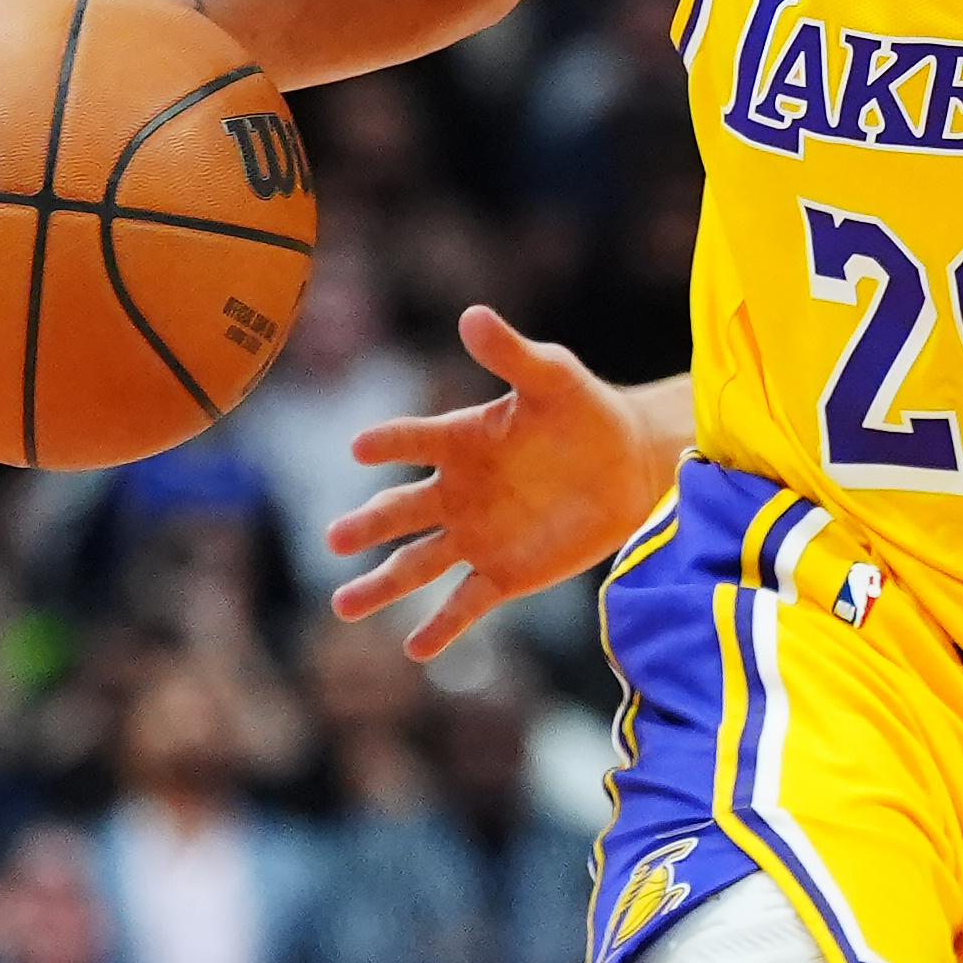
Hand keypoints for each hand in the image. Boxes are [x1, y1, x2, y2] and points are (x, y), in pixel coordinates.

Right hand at [325, 306, 676, 660]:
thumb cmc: (584, 409)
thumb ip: (512, 353)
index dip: (390, 442)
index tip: (361, 447)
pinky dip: (442, 626)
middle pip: (401, 511)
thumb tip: (471, 314)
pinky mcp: (504, 574)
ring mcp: (475, 536)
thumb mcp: (553, 377)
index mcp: (461, 439)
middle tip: (334, 537)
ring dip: (380, 586)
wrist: (628, 463)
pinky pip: (465, 603)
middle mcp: (456, 492)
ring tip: (342, 606)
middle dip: (367, 525)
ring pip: (416, 564)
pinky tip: (415, 648)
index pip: (415, 439)